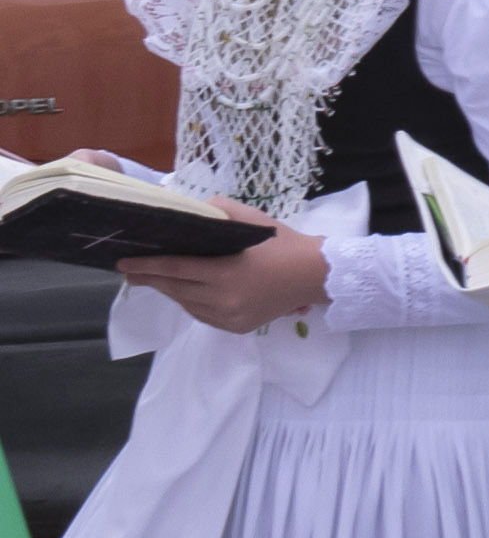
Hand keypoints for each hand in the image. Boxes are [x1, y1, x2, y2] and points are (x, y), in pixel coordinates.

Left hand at [117, 223, 325, 333]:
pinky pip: (202, 315)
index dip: (146, 265)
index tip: (123, 262)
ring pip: (186, 304)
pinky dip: (190, 302)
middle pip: (175, 288)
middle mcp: (224, 299)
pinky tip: (186, 291)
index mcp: (227, 272)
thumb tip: (192, 210)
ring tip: (156, 279)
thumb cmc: (284, 244)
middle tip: (129, 271)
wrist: (316, 275)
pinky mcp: (236, 327)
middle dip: (150, 278)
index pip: (175, 268)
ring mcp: (230, 317)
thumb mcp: (253, 220)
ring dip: (169, 290)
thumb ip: (219, 210)